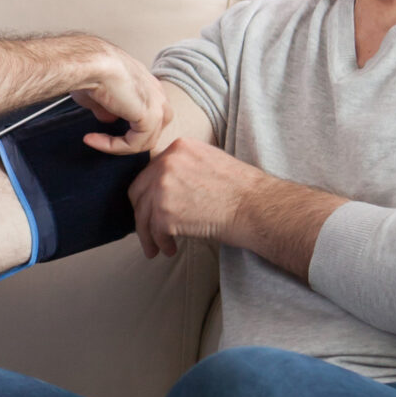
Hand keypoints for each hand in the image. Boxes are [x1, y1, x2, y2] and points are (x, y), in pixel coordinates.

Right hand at [72, 52, 177, 155]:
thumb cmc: (90, 70)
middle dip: (131, 139)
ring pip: (146, 140)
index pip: (148, 113)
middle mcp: (156, 92)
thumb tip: (107, 119)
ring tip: (94, 140)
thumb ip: (107, 108)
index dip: (128, 127)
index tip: (99, 128)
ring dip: (119, 145)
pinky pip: (135, 144)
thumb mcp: (99, 94)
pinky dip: (113, 146)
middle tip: (104, 140)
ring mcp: (157, 105)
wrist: (91, 64)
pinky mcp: (151, 117)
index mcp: (147, 84)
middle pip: (154, 128)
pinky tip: (93, 139)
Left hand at [126, 138, 262, 258]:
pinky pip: (154, 232)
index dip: (149, 192)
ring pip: (143, 215)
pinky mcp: (165, 214)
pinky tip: (170, 249)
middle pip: (139, 192)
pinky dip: (160, 243)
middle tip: (147, 228)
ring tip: (156, 247)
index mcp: (178, 148)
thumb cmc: (243, 190)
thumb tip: (166, 186)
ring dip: (148, 234)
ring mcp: (162, 189)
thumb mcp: (210, 161)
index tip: (151, 206)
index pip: (150, 171)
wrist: (256, 207)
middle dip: (142, 213)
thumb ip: (184, 167)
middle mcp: (166, 164)